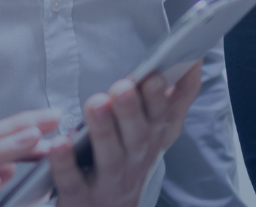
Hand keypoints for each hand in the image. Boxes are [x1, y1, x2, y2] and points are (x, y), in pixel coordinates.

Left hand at [47, 62, 202, 206]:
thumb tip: (196, 61)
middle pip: (136, 134)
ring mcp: (108, 179)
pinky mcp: (80, 196)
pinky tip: (59, 143)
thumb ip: (181, 97)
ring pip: (107, 155)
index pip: (160, 115)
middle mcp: (135, 157)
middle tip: (122, 88)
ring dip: (102, 130)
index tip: (155, 76)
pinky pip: (72, 180)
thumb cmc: (134, 161)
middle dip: (130, 110)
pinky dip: (65, 163)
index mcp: (154, 137)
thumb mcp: (163, 131)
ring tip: (96, 104)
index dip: (158, 97)